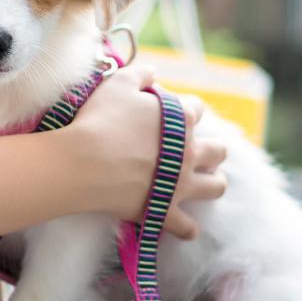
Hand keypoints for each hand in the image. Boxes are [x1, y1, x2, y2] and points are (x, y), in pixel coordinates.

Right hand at [62, 65, 226, 238]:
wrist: (84, 162)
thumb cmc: (99, 120)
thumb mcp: (118, 84)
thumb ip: (141, 74)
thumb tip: (153, 72)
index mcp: (181, 119)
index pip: (196, 110)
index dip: (183, 110)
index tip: (166, 115)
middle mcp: (189, 152)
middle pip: (218, 150)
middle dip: (212, 149)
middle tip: (194, 152)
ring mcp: (180, 184)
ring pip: (216, 187)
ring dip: (212, 184)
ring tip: (201, 183)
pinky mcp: (165, 211)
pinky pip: (186, 227)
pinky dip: (186, 228)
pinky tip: (183, 227)